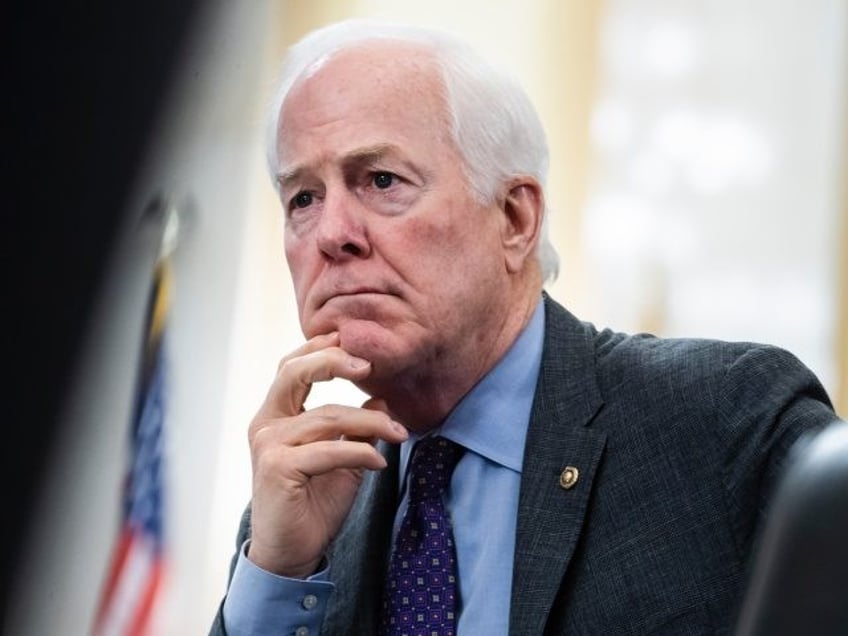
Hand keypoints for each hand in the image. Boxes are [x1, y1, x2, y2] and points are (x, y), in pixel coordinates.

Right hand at [245, 332, 407, 577]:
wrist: (293, 551)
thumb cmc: (314, 502)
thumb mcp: (343, 457)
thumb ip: (356, 426)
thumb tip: (382, 395)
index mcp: (276, 415)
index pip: (291, 367)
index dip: (319, 348)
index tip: (354, 341)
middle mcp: (266, 424)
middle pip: (293, 373)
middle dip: (333, 362)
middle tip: (371, 366)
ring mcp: (268, 445)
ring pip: (326, 416)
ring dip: (370, 422)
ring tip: (397, 433)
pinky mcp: (277, 467)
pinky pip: (329, 449)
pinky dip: (360, 452)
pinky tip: (379, 462)